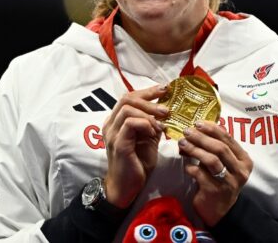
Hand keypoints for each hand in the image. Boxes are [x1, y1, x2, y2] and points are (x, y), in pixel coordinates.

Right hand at [102, 85, 168, 207]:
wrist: (126, 187)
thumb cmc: (137, 163)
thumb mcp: (148, 139)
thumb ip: (152, 124)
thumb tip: (166, 110)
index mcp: (117, 121)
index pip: (129, 97)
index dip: (147, 91)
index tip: (165, 89)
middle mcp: (111, 124)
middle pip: (127, 98)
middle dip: (149, 99)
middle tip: (166, 108)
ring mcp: (112, 133)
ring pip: (127, 109)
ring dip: (148, 113)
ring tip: (161, 124)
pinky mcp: (118, 144)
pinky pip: (130, 124)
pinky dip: (145, 124)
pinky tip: (154, 132)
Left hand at [178, 120, 253, 225]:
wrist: (220, 211)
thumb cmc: (220, 181)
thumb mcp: (224, 164)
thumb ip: (217, 147)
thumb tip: (201, 127)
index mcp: (244, 161)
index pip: (229, 139)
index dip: (213, 129)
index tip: (198, 123)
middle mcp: (240, 171)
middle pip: (220, 148)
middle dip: (201, 138)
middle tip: (187, 132)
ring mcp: (229, 182)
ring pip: (211, 160)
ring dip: (195, 150)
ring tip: (183, 144)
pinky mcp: (216, 192)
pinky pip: (201, 175)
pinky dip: (191, 168)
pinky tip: (187, 166)